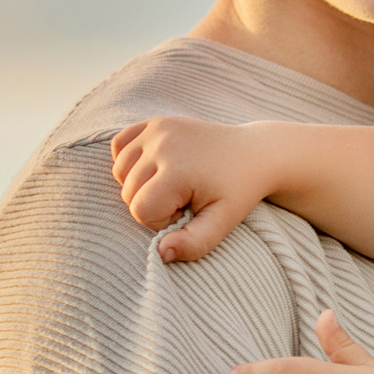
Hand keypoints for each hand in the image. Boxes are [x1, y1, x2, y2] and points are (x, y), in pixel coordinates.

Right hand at [111, 117, 272, 261]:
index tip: (188, 210)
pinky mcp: (155, 120)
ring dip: (140, 184)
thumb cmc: (238, 191)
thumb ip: (194, 244)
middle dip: (152, 203)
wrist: (254, 153)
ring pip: (120, 171)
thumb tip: (161, 253)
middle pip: (128, 192)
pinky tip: (156, 167)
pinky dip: (130, 160)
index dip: (162, 219)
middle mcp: (162, 143)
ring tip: (173, 184)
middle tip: (185, 197)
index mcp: (177, 170)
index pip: (140, 210)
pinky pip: (119, 145)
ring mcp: (157, 128)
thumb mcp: (223, 222)